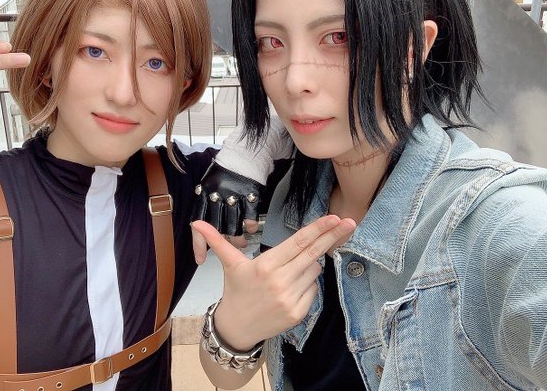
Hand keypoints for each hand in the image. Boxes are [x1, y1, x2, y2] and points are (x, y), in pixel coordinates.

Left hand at [190, 161, 262, 263]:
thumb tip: (204, 232)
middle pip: (218, 229)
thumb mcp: (209, 188)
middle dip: (224, 243)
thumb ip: (207, 209)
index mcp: (203, 195)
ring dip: (238, 239)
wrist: (242, 156)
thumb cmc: (225, 173)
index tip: (199, 259)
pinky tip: (251, 227)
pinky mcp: (249, 195)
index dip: (198, 244)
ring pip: (234, 227)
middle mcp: (216, 197)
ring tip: (241, 242)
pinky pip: (250, 218)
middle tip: (229, 248)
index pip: (197, 224)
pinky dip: (251, 226)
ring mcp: (233, 197)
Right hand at [191, 215, 355, 350]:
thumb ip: (217, 241)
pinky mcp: (298, 312)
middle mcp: (279, 281)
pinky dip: (308, 283)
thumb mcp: (229, 264)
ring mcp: (291, 298)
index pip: (297, 242)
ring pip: (314, 270)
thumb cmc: (236, 291)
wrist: (236, 328)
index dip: (317, 229)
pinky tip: (293, 286)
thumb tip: (196, 222)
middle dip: (333, 236)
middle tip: (350, 222)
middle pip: (313, 253)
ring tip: (291, 270)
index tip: (334, 218)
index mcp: (265, 266)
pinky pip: (313, 289)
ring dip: (310, 264)